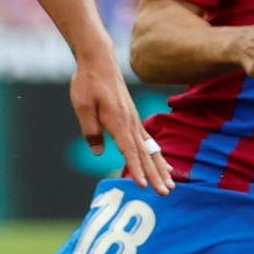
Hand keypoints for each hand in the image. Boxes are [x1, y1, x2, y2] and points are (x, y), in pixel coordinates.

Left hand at [70, 54, 173, 194]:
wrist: (98, 60)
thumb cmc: (88, 82)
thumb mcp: (82, 106)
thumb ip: (90, 130)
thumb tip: (98, 151)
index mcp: (117, 120)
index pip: (129, 151)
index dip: (136, 169)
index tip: (144, 186)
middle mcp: (130, 122)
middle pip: (145, 154)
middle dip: (156, 175)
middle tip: (166, 193)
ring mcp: (134, 120)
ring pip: (150, 149)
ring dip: (160, 168)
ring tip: (171, 184)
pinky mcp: (133, 118)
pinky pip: (148, 140)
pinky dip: (157, 155)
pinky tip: (164, 165)